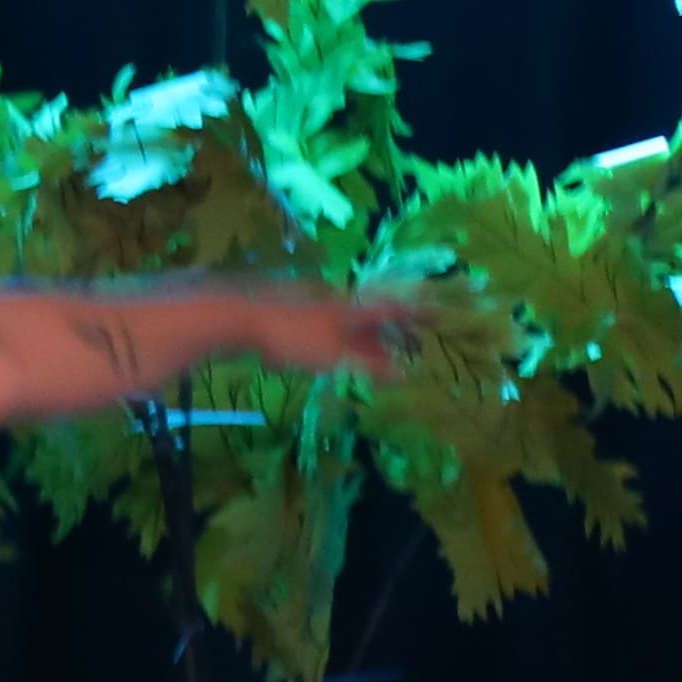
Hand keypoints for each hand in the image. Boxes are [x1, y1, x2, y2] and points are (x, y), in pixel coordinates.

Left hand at [255, 284, 437, 380]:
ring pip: (349, 328)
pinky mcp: (293, 322)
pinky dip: (342, 346)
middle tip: (407, 349)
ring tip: (378, 361)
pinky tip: (335, 359)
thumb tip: (403, 375)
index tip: (439, 314)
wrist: (242, 320)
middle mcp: (337, 306)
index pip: (393, 310)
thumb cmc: (292, 338)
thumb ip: (369, 366)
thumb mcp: (336, 357)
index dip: (417, 313)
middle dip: (390, 336)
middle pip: (370, 320)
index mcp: (352, 310)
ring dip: (366, 344)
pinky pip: (327, 334)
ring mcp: (313, 311)